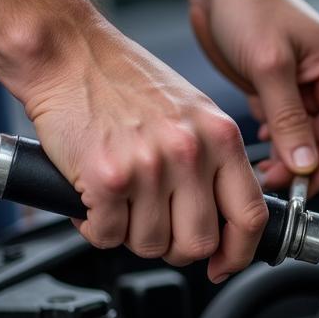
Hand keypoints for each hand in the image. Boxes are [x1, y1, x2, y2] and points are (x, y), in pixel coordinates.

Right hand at [21, 15, 266, 282]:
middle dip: (175, 248)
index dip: (238, 253)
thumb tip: (225, 218)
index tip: (224, 264)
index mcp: (221, 136)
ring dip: (130, 236)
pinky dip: (96, 229)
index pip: (250, 215)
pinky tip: (94, 203)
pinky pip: (107, 235)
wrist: (68, 53)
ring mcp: (150, 167)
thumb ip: (215, 160)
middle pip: (198, 243)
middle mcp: (191, 152)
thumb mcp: (194, 113)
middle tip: (157, 230)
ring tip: (121, 204)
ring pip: (150, 244)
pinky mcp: (107, 178)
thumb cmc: (125, 80)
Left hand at [189, 0, 318, 192]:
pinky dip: (275, 141)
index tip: (301, 186)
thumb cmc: (248, 6)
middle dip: (303, 164)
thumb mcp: (269, 66)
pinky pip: (288, 128)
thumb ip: (289, 119)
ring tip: (262, 166)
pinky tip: (258, 141)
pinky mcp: (284, 90)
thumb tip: (305, 163)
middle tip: (273, 180)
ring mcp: (308, 86)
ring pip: (307, 139)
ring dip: (287, 155)